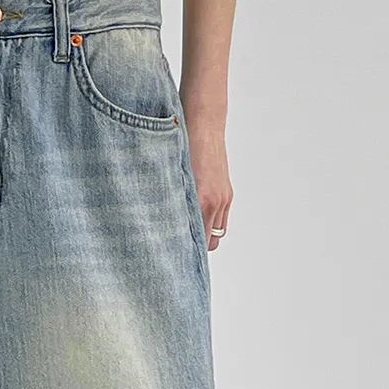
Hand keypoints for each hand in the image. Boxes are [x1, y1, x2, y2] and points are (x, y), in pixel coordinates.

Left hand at [184, 112, 232, 252]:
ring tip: (189, 237)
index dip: (189, 254)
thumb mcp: (173, 178)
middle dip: (197, 248)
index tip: (177, 262)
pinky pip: (221, 218)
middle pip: (210, 242)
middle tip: (180, 251)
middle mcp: (214, 202)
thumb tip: (162, 224)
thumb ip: (171, 202)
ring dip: (205, 236)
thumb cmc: (184, 148)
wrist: (204, 126)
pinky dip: (211, 222)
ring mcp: (223, 198)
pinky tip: (199, 219)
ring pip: (217, 232)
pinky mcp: (227, 192)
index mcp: (200, 200)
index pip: (198, 241)